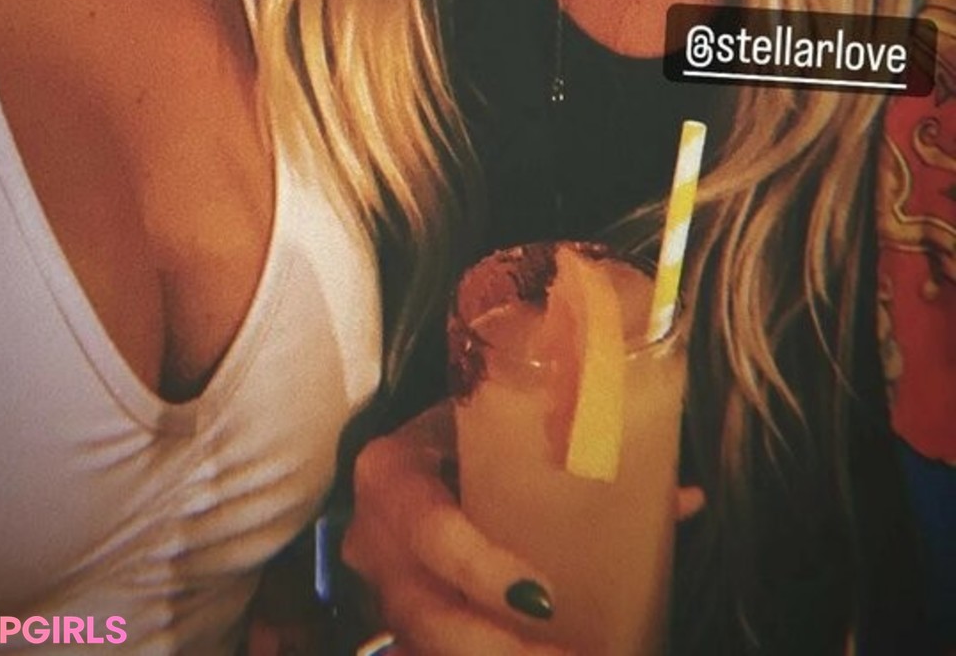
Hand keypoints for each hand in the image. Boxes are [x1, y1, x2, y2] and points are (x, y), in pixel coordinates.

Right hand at [343, 404, 705, 655]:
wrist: (404, 461)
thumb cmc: (456, 435)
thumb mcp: (492, 425)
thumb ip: (570, 457)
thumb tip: (682, 497)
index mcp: (392, 475)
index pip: (430, 529)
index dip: (482, 570)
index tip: (544, 598)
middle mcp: (376, 541)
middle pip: (429, 617)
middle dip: (502, 650)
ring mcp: (384, 593)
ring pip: (433, 648)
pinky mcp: (404, 626)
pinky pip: (440, 652)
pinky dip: (495, 654)